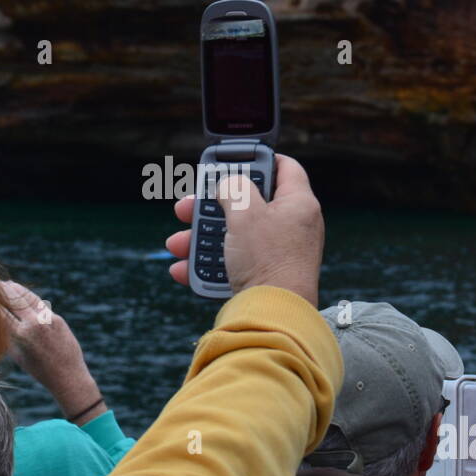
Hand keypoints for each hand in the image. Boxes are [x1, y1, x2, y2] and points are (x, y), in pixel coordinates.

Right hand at [0, 280, 103, 424]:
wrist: (68, 375)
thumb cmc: (39, 370)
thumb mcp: (18, 356)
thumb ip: (8, 337)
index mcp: (21, 335)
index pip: (1, 313)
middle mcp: (34, 324)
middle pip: (14, 300)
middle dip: (2, 290)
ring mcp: (47, 319)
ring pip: (28, 297)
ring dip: (16, 289)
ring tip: (6, 283)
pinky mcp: (56, 318)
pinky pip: (40, 305)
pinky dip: (29, 297)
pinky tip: (22, 293)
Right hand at [164, 154, 323, 305]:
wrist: (273, 315)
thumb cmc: (266, 259)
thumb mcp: (244, 212)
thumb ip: (233, 189)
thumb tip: (228, 186)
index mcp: (298, 203)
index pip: (284, 167)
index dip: (257, 159)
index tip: (232, 162)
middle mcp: (293, 227)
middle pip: (248, 204)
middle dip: (211, 206)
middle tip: (187, 206)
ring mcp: (279, 254)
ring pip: (234, 236)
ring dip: (201, 239)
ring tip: (177, 243)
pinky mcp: (266, 278)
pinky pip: (233, 264)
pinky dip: (209, 265)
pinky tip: (184, 268)